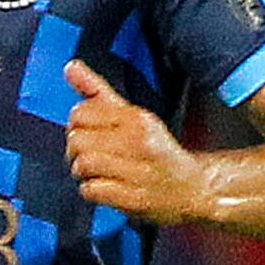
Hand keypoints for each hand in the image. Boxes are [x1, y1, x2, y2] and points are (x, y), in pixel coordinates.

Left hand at [64, 61, 213, 222]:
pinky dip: (92, 191)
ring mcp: (138, 170)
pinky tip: (106, 187)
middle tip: (92, 157)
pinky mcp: (133, 198)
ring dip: (83, 173)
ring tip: (99, 173)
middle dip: (76, 151)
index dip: (76, 126)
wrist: (193, 187)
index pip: (80, 113)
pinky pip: (91, 190)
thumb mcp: (131, 115)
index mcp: (137, 118)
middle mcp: (139, 141)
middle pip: (76, 140)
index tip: (90, 135)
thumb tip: (70, 67)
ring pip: (82, 164)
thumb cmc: (156, 150)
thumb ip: (98, 91)